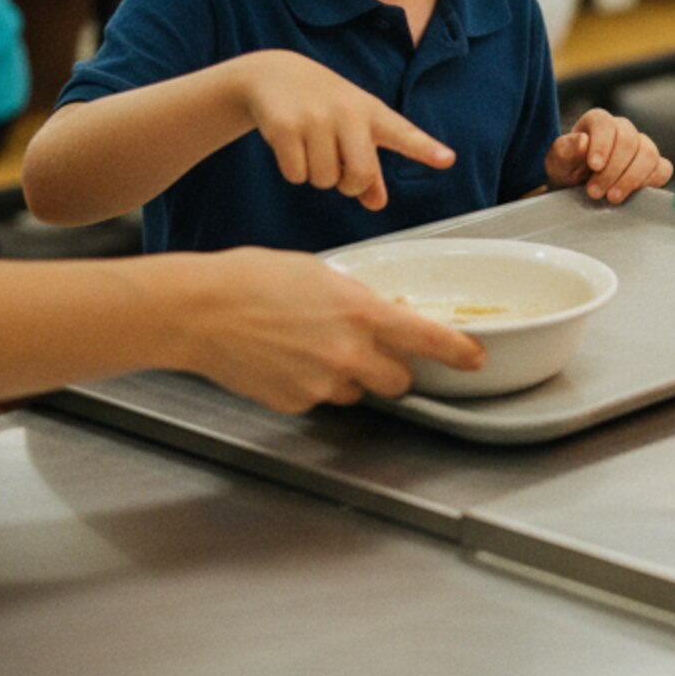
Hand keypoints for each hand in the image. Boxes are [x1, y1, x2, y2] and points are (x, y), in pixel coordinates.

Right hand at [192, 249, 484, 411]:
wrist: (200, 311)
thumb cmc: (252, 278)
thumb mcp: (318, 272)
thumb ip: (354, 298)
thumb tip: (373, 312)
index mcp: (360, 312)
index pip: (427, 339)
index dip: (458, 352)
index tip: (474, 359)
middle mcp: (348, 354)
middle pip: (398, 381)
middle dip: (390, 370)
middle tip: (367, 350)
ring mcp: (322, 383)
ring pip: (356, 392)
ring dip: (347, 377)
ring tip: (308, 347)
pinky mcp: (295, 403)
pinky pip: (319, 399)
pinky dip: (310, 385)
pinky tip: (284, 360)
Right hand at [242, 51, 454, 212]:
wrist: (274, 74)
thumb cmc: (324, 105)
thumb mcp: (353, 127)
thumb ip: (369, 167)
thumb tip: (377, 203)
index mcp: (371, 112)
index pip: (403, 133)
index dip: (425, 148)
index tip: (447, 159)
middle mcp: (347, 112)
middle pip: (359, 175)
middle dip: (348, 185)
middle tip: (339, 170)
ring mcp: (315, 118)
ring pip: (323, 180)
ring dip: (316, 175)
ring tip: (311, 146)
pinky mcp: (284, 126)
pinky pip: (296, 175)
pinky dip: (293, 170)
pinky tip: (290, 145)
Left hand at [545, 109, 673, 203]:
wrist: (578, 189)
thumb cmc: (567, 171)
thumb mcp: (557, 163)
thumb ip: (565, 150)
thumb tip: (582, 141)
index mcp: (598, 122)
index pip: (605, 123)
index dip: (602, 144)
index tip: (593, 166)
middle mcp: (623, 130)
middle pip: (628, 141)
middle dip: (612, 169)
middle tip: (594, 192)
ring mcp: (641, 147)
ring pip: (648, 154)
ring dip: (631, 178)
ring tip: (612, 198)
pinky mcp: (655, 166)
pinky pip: (663, 169)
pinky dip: (650, 182)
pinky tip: (633, 195)